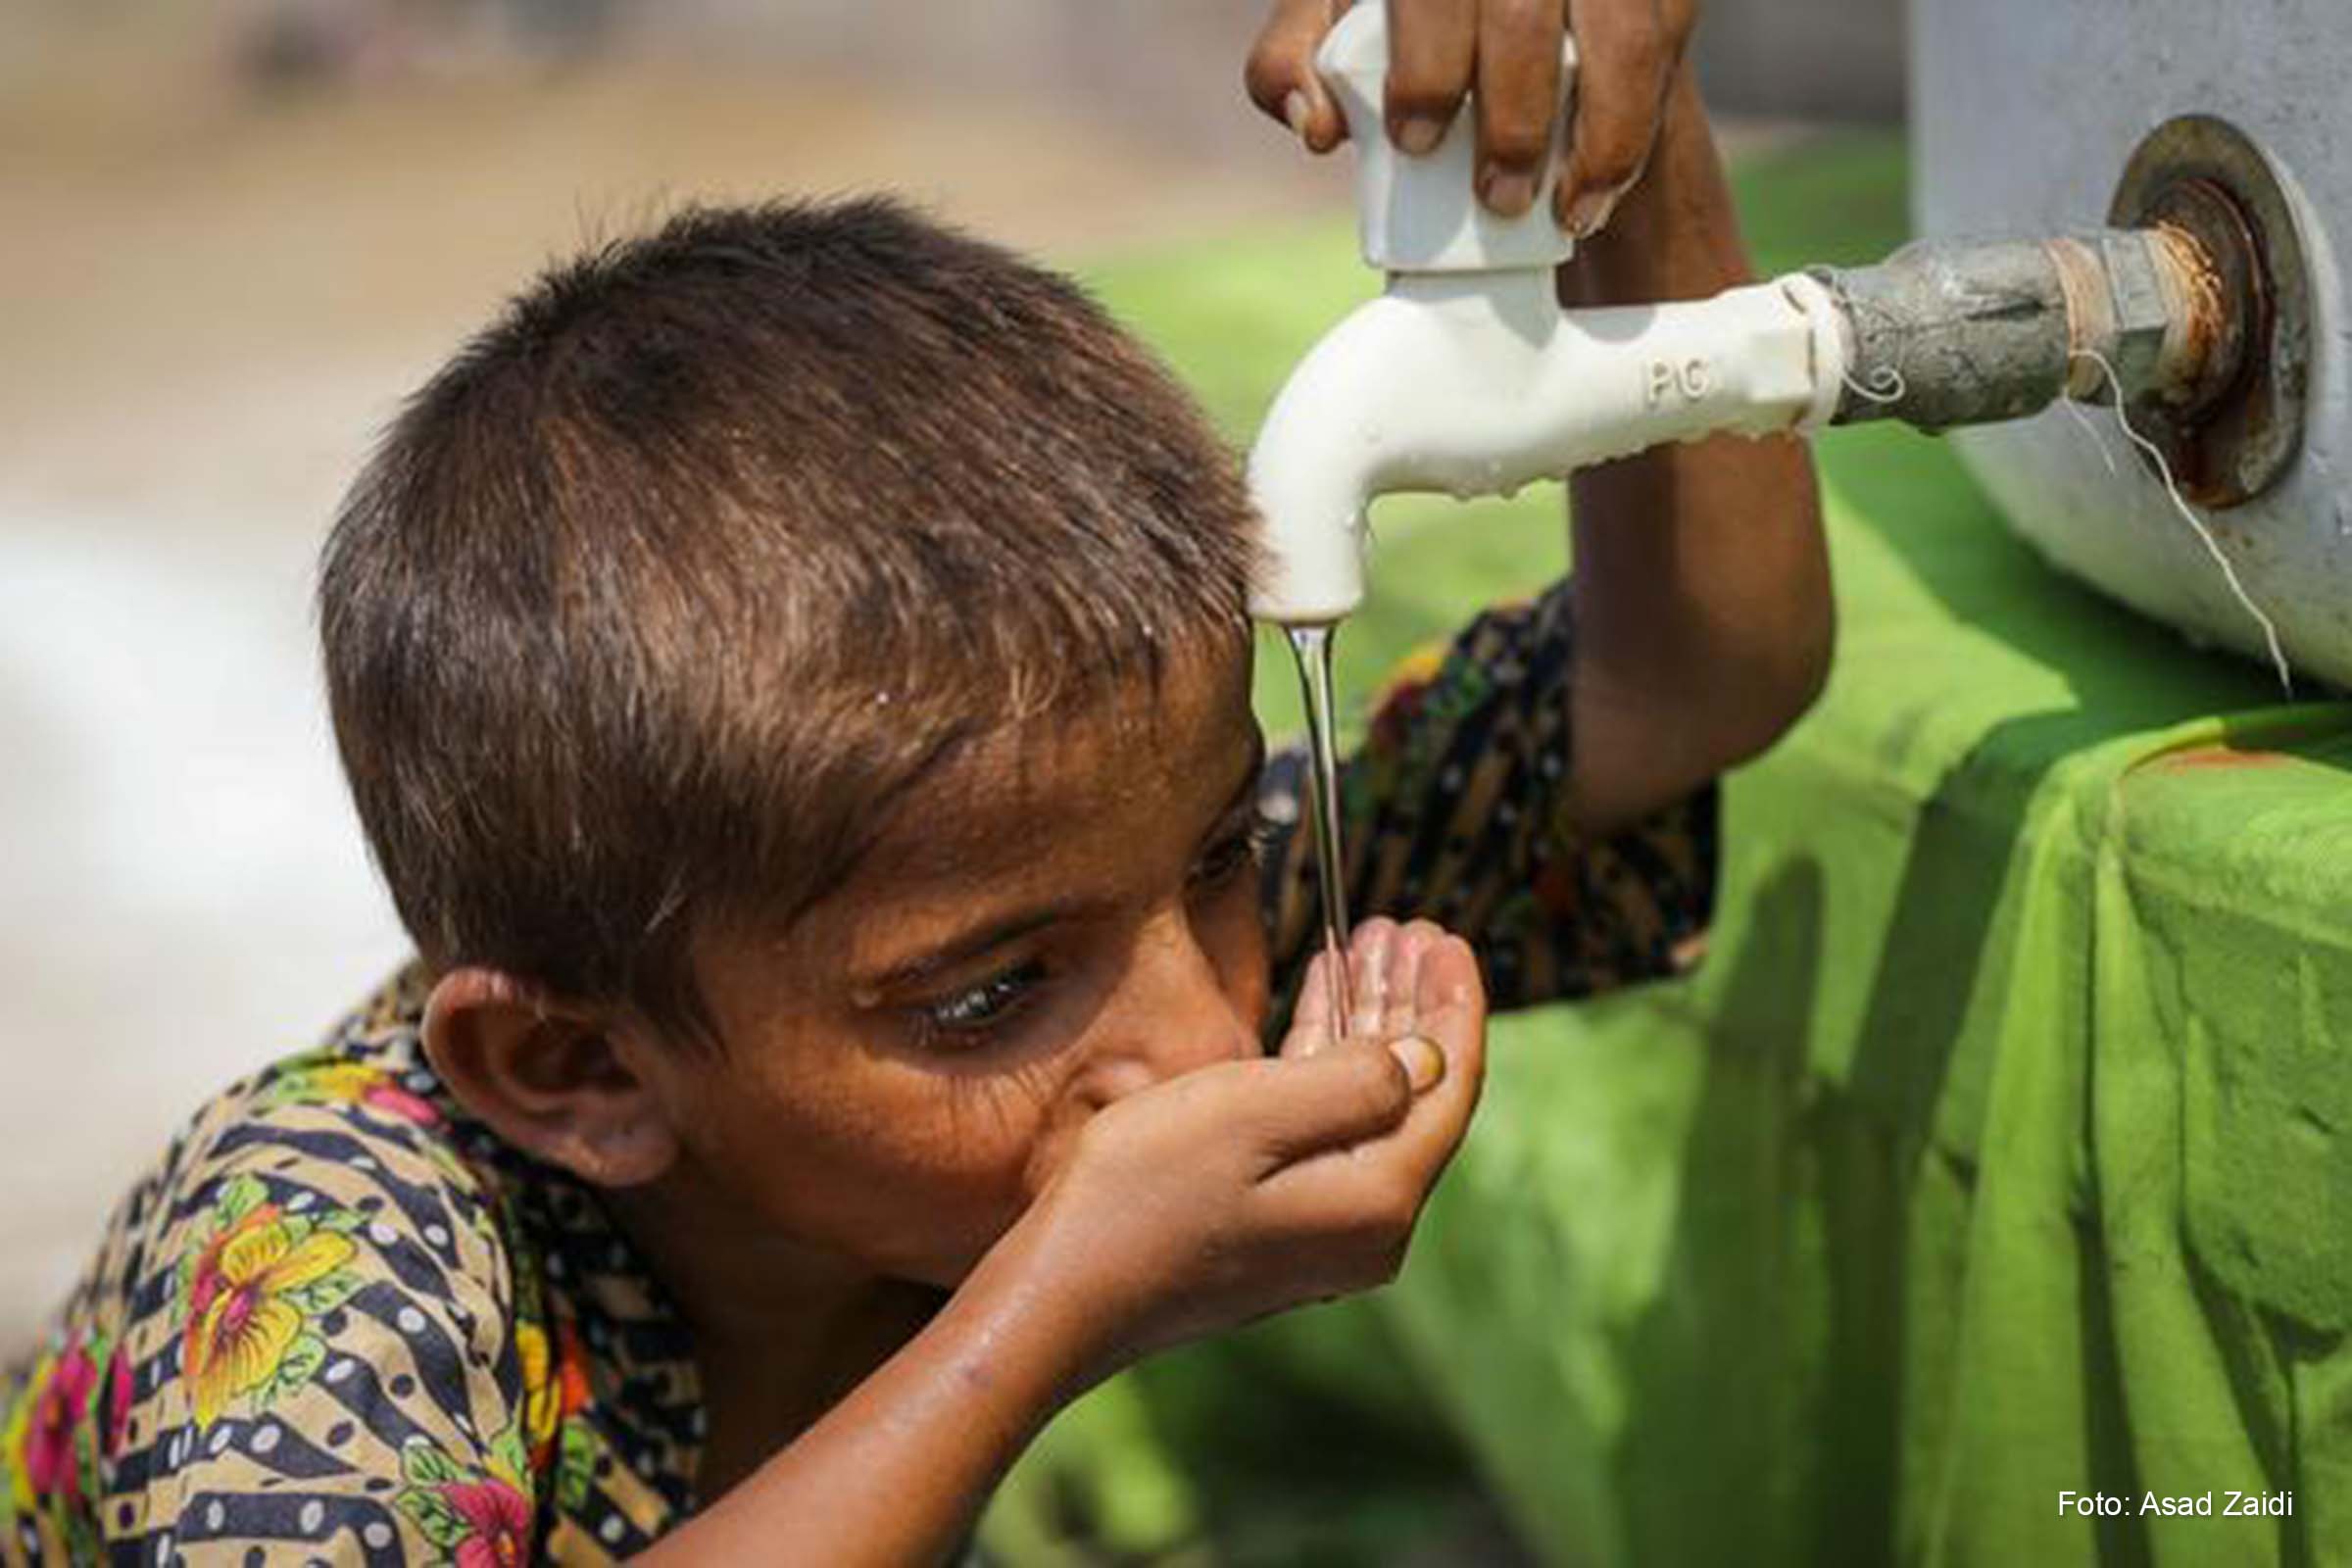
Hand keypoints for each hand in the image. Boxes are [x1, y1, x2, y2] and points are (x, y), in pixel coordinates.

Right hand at [1011, 918, 1485, 1381]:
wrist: (1063, 1292)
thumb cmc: (1143, 1196)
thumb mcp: (1250, 1113)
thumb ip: (1354, 1082)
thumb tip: (1425, 1060)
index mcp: (1377, 1200)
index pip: (1449, 1087)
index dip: (1455, 1004)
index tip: (1451, 939)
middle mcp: (1366, 1226)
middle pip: (1416, 1093)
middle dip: (1414, 1004)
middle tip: (1415, 929)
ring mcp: (1322, 1229)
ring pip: (1369, 1105)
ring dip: (1370, 1023)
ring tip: (1370, 947)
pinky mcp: (1278, 1223)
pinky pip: (1325, 1127)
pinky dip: (1326, 1062)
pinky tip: (1320, 1009)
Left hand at [1244, 0, 1696, 236]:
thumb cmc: (1400, 9)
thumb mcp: (1331, 16)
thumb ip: (1293, 57)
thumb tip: (1312, 125)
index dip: (1426, 64)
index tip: (1414, 142)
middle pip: (1524, 12)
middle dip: (1514, 115)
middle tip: (1496, 197)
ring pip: (1621, 32)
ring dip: (1601, 133)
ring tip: (1569, 214)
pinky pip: (1663, 46)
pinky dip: (1637, 127)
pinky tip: (1603, 191)